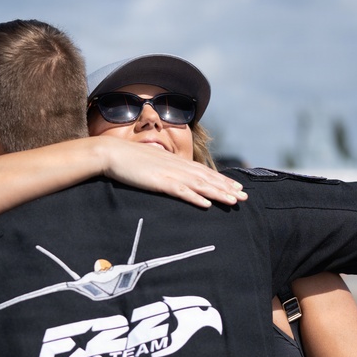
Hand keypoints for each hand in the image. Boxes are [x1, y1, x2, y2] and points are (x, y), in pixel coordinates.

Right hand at [98, 136, 247, 208]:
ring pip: (199, 185)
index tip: (236, 188)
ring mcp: (169, 173)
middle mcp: (177, 166)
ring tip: (234, 201)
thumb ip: (165, 170)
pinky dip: (195, 197)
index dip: (221, 180)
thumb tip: (174, 179)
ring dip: (217, 193)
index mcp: (176, 162)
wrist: (111, 153)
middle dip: (227, 188)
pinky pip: (180, 191)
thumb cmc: (129, 160)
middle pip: (207, 178)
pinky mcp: (159, 181)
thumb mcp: (153, 164)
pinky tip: (206, 204)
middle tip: (245, 196)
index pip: (203, 172)